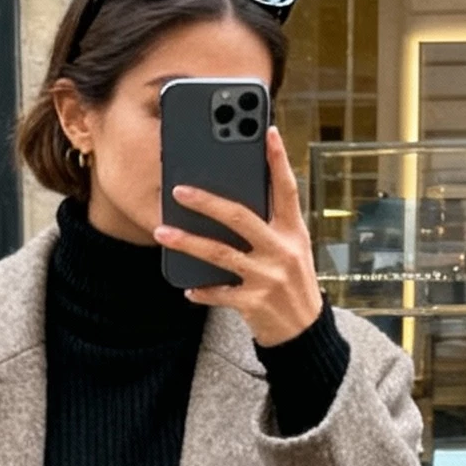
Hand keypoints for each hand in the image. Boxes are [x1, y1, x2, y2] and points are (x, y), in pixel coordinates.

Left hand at [155, 125, 323, 347]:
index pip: (287, 189)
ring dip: (187, 242)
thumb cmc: (292, 283)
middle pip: (240, 217)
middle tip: (178, 189)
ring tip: (161, 232)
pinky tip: (186, 287)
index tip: (269, 132)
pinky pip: (219, 293)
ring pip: (220, 253)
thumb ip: (271, 224)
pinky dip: (201, 290)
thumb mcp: (292, 249)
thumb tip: (234, 198)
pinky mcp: (254, 303)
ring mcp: (268, 277)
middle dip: (207, 201)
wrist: (304, 333)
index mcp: (293, 232)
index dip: (279, 160)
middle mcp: (282, 250)